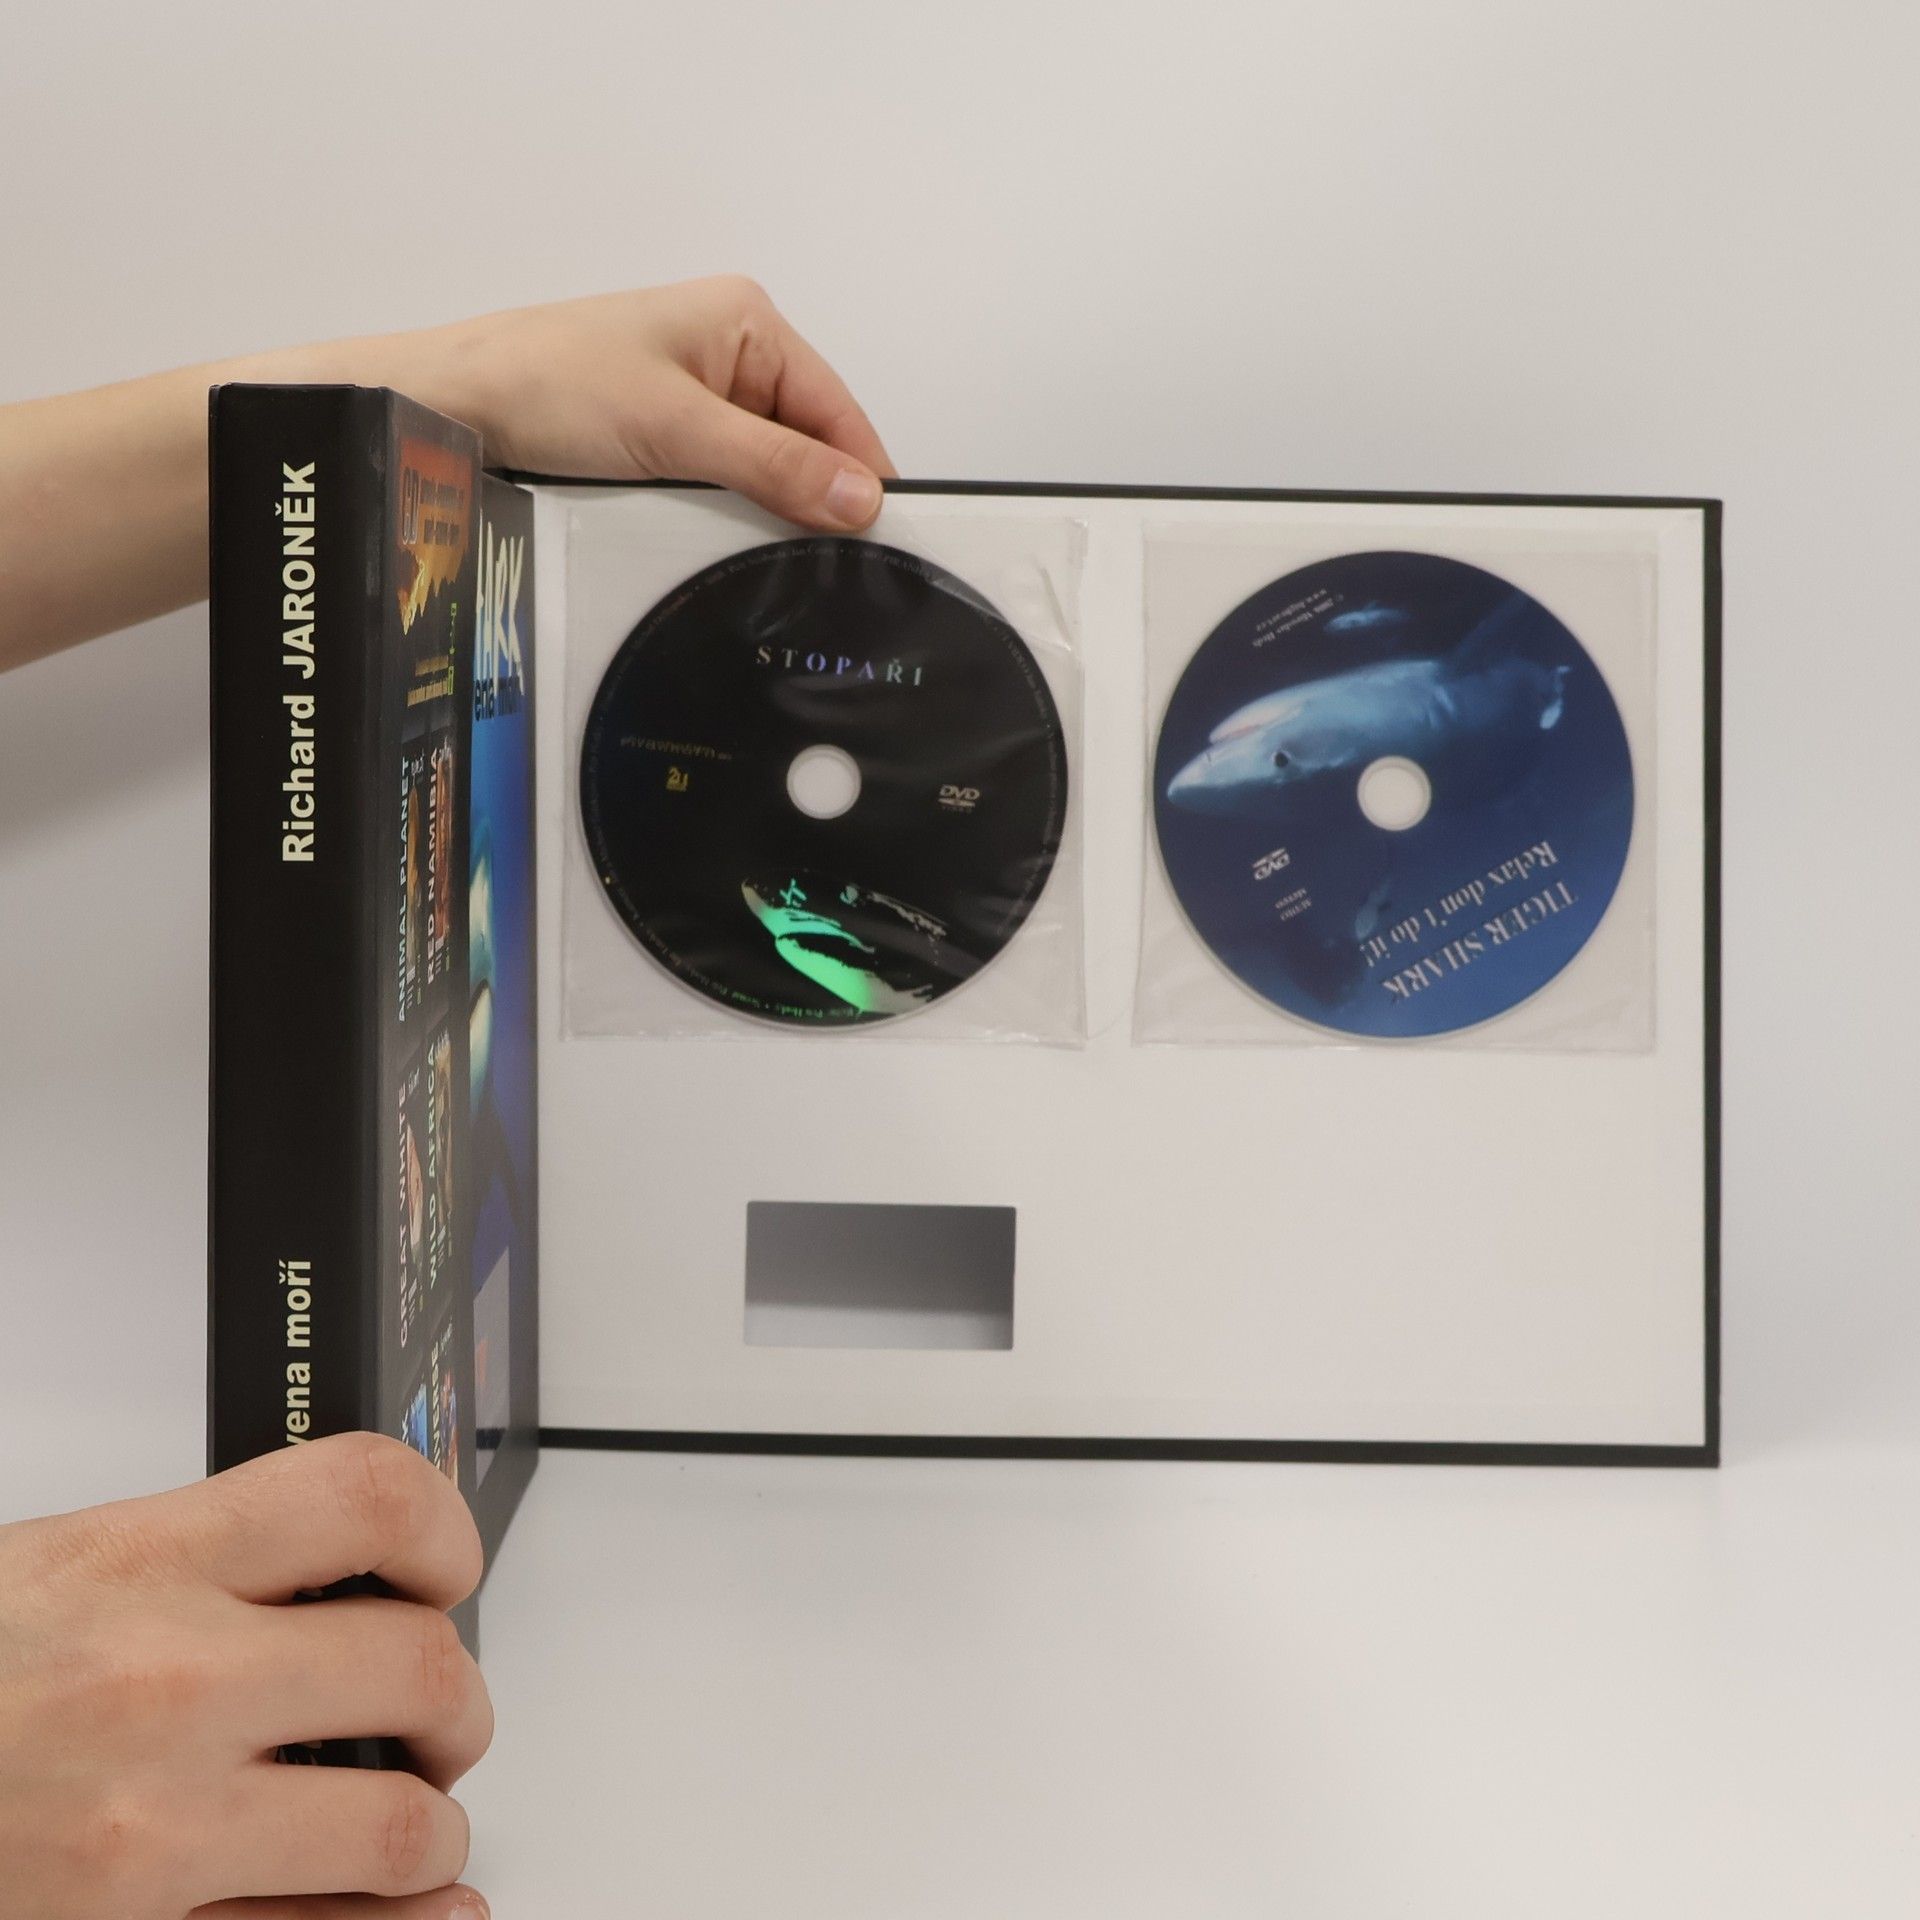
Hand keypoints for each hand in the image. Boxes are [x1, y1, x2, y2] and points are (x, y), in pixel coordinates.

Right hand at [0, 1434, 492, 1919]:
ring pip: (399, 1831)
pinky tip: (427, 1917)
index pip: (369, 1497)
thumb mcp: (49, 1570)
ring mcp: (149, 1837)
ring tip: (408, 1817)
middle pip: (416, 1668)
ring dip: (431, 1828)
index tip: (443, 1565)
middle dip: (451, 1698)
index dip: (442, 1527)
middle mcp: (162, 1691)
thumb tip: (339, 1571)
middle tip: (433, 1714)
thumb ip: (198, 1565)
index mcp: (140, 1566)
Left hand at [398, 275, 897, 530]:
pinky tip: (716, 544)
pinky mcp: (666, 436)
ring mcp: (698, 397)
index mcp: (748, 323)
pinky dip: (726, 516)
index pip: (839, 413)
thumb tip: (861, 499)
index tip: (879, 550)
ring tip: (759, 559)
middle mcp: (732, 354)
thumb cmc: (547, 384)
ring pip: (766, 472)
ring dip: (764, 514)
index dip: (862, 482)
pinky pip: (724, 484)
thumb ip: (775, 466)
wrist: (451, 403)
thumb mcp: (676, 429)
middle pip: (808, 446)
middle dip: (812, 502)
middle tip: (817, 570)